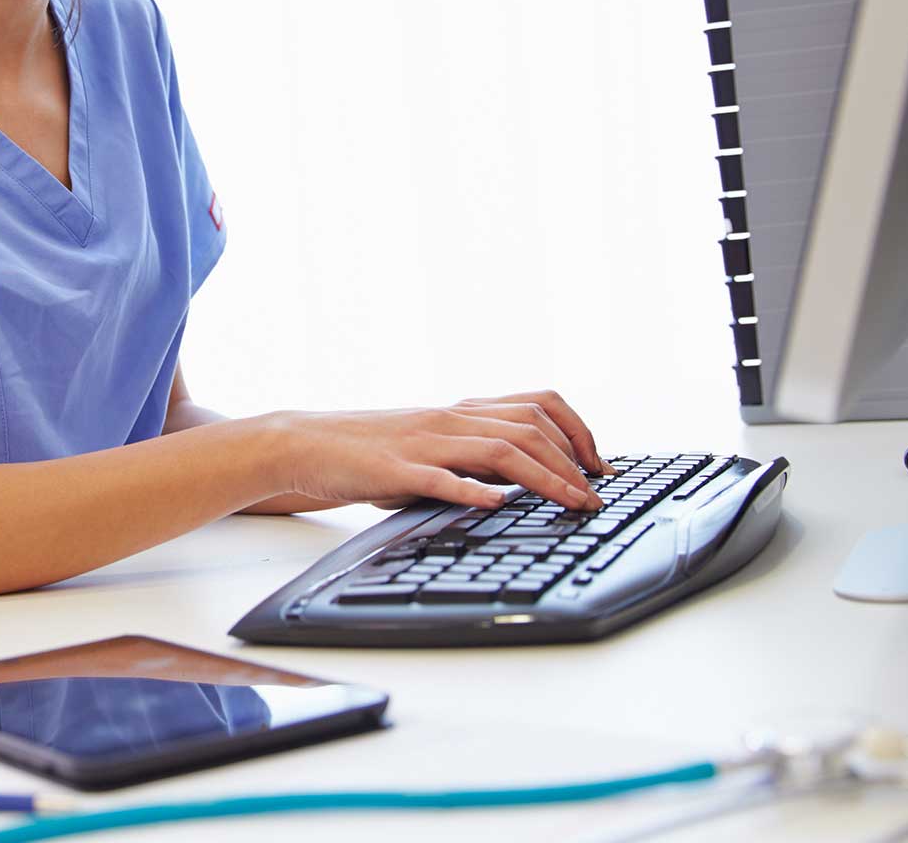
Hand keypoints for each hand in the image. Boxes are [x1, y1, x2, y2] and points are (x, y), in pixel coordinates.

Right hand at [263, 390, 614, 511]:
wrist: (306, 444)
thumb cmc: (370, 451)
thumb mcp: (431, 445)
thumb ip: (473, 455)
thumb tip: (524, 480)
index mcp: (460, 412)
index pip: (537, 404)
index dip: (578, 431)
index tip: (601, 466)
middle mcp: (449, 420)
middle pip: (529, 427)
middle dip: (574, 461)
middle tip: (597, 495)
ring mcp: (424, 443)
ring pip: (498, 449)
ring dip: (545, 477)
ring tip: (572, 503)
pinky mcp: (395, 470)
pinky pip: (440, 477)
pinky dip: (472, 489)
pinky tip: (496, 502)